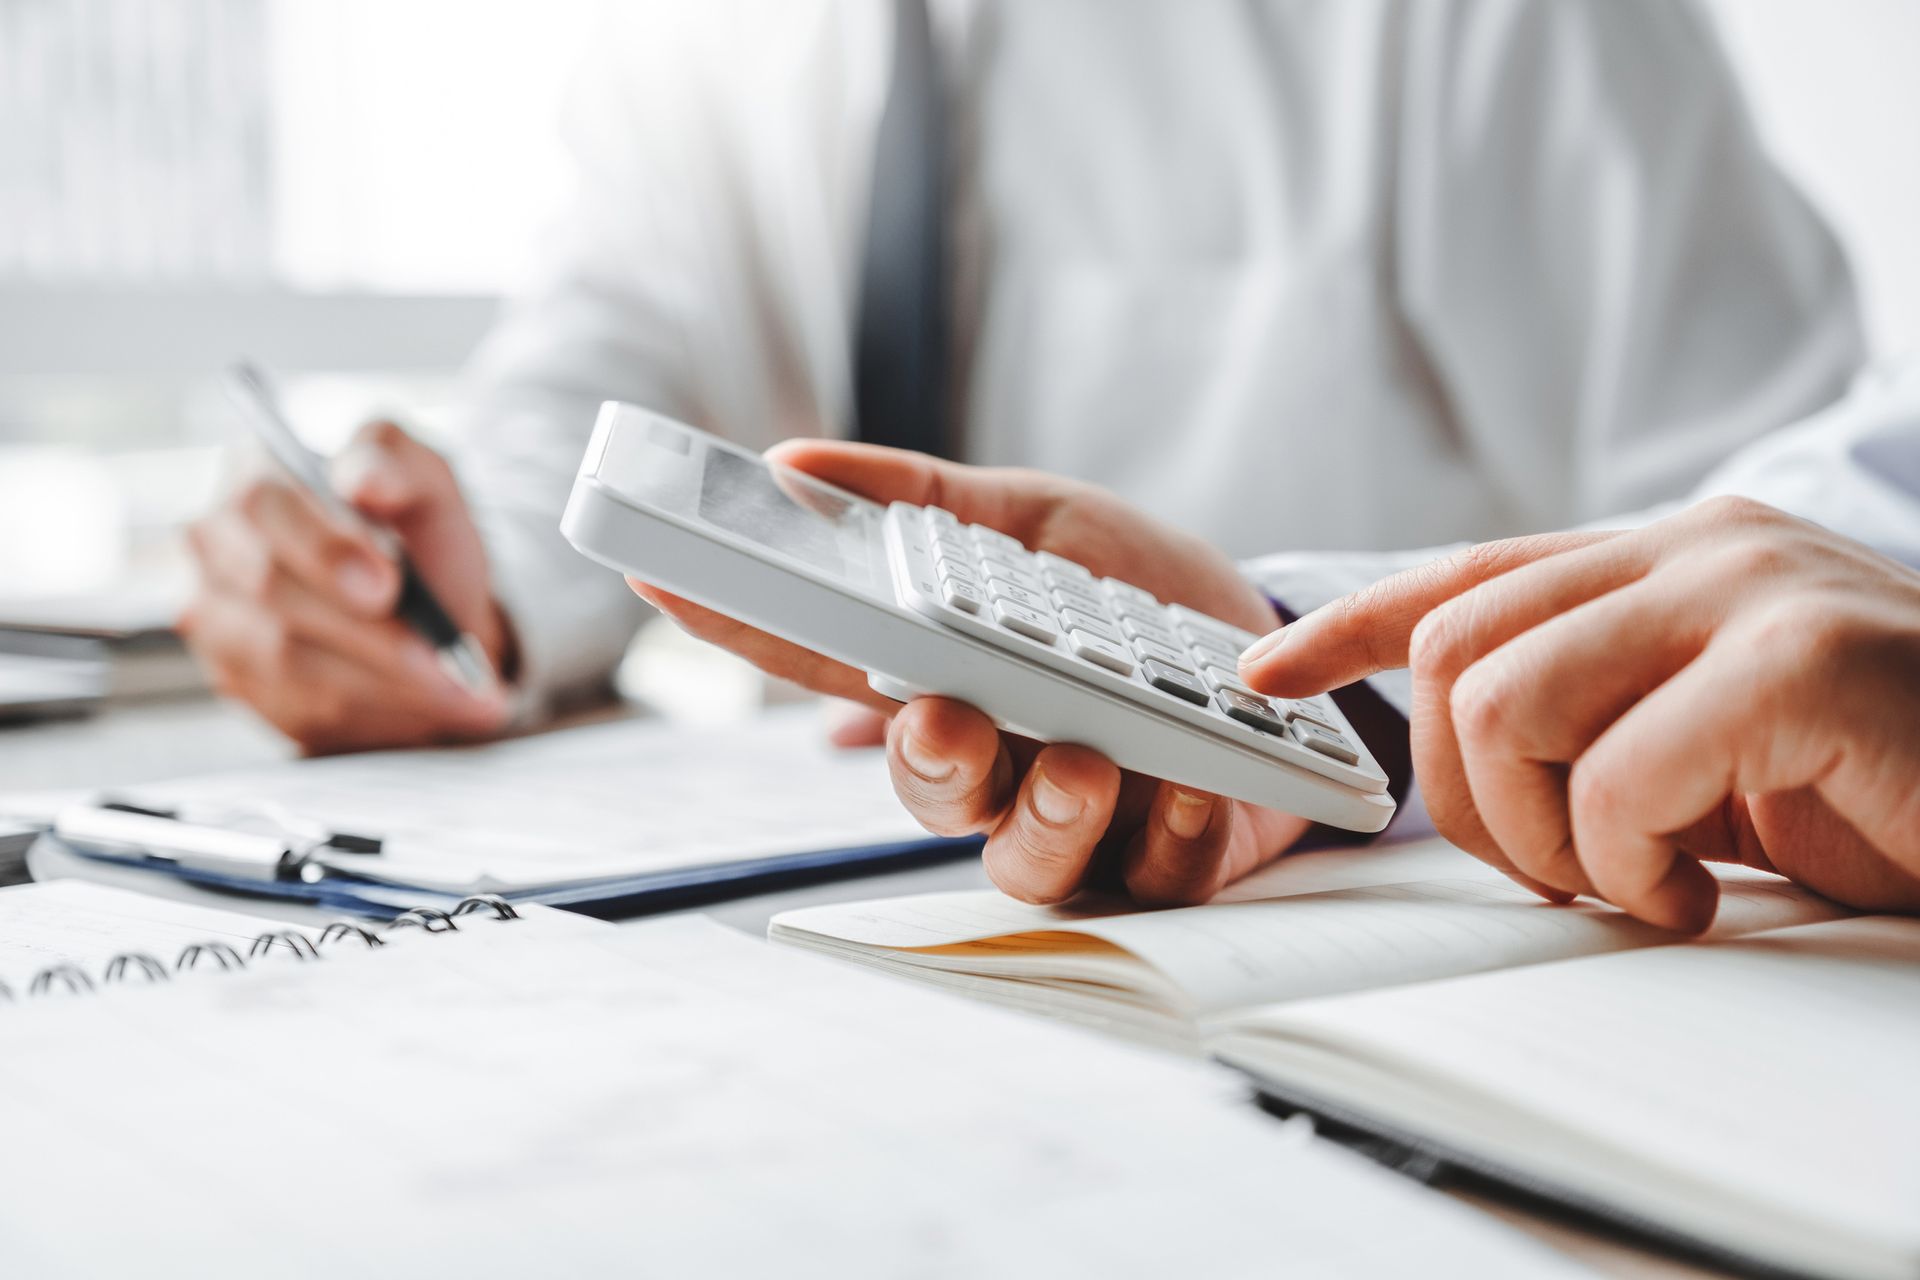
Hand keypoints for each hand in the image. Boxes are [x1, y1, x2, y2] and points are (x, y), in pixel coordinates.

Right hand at [181, 421, 512, 752]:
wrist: (427, 613)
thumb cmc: (418, 538)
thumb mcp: (427, 484)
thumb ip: (397, 462)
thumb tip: (362, 476)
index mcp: (256, 474)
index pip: (266, 506)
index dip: (327, 550)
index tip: (389, 586)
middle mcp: (216, 542)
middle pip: (269, 589)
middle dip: (366, 630)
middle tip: (441, 659)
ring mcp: (213, 613)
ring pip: (284, 657)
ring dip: (380, 680)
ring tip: (459, 691)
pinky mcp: (234, 675)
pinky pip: (294, 703)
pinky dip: (369, 710)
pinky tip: (425, 707)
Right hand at [631, 440, 1303, 903]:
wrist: (1277, 640)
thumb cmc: (1135, 589)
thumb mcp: (1034, 519)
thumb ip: (924, 499)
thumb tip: (794, 464)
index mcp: (946, 679)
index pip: (827, 662)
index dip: (742, 629)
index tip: (666, 581)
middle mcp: (997, 760)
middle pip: (923, 789)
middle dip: (923, 763)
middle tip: (941, 717)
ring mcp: (1079, 818)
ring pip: (1024, 861)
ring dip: (1046, 817)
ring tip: (1086, 763)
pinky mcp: (1171, 856)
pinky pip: (1155, 872)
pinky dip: (1172, 831)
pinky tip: (1194, 781)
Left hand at [1241, 496, 1919, 929]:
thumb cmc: (1879, 789)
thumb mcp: (1706, 749)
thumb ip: (1598, 717)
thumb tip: (1457, 749)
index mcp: (1668, 558)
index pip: (1465, 574)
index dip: (1349, 623)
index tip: (1267, 673)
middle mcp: (1699, 547)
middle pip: (1457, 648)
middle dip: (1468, 793)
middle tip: (1564, 866)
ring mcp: (1750, 591)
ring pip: (1505, 700)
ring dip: (1545, 831)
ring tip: (1639, 878)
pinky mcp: (1801, 662)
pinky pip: (1618, 776)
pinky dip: (1634, 865)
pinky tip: (1707, 891)